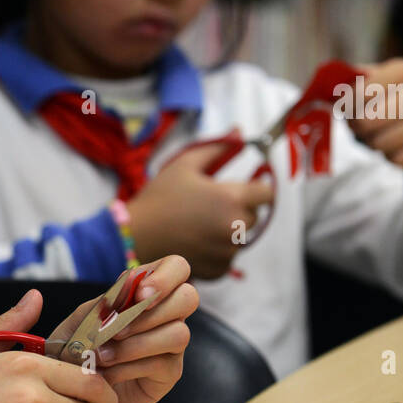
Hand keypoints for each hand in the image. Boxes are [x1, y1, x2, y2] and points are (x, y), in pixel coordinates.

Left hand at [45, 255, 197, 402]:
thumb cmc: (78, 345)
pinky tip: (107, 374)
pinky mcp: (169, 372)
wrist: (73, 385)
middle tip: (118, 329)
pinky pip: (162, 363)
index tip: (138, 295)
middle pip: (189, 297)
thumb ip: (104, 303)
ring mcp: (172, 344)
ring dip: (135, 344)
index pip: (176, 267)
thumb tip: (129, 291)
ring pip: (178, 333)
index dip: (164, 277)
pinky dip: (128, 367)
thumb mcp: (83, 319)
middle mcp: (167, 314)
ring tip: (102, 356)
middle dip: (154, 311)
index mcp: (148, 290)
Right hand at [126, 144, 274, 279]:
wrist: (135, 236)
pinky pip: (228, 258)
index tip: (244, 189)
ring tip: (198, 226)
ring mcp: (227, 252)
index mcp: (231, 198)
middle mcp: (235, 227)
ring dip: (227, 232)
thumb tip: (238, 132)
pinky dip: (216, 252)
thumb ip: (217, 149)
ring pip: (240, 238)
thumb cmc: (159, 198)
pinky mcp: (218, 270)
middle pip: (254, 217)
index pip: (267, 193)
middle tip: (210, 207)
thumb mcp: (185, 166)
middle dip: (238, 210)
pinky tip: (195, 242)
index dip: (257, 189)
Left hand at [347, 58, 402, 168]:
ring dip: (372, 143)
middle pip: (367, 122)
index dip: (346, 106)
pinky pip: (397, 161)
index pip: (360, 93)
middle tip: (360, 125)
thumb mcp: (380, 76)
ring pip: (380, 144)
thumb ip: (352, 82)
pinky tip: (398, 144)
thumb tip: (327, 94)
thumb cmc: (398, 90)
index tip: (346, 109)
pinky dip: (391, 156)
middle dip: (357, 127)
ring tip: (380, 133)